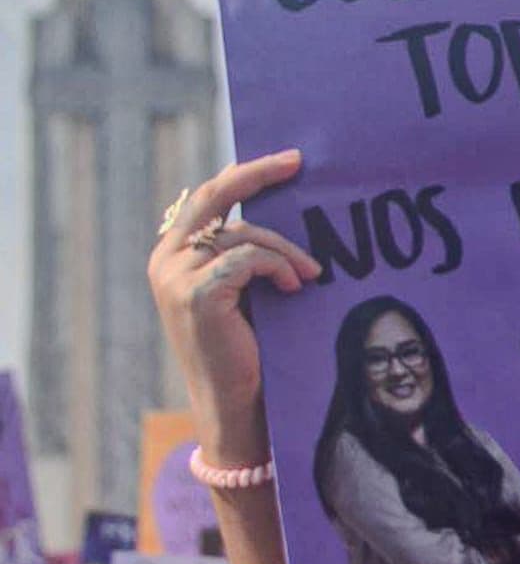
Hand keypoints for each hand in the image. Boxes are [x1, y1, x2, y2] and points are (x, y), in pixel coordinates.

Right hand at [148, 152, 320, 464]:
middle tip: (295, 162)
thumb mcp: (239, 290)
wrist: (234, 403)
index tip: (284, 161)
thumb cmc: (245, 347)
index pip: (205, 198)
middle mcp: (165, 261)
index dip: (242, 175)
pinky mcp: (197, 295)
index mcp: (170, 255)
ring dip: (286, 250)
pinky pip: (249, 259)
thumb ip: (241, 252)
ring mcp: (176, 277)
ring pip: (243, 234)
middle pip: (213, 195)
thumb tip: (277, 207)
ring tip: (311, 274)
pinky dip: (279, 267)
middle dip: (257, 173)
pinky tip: (295, 287)